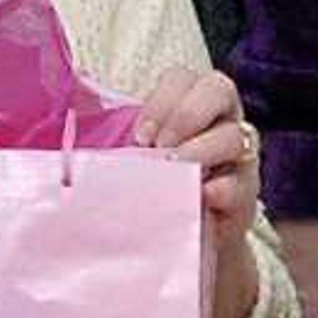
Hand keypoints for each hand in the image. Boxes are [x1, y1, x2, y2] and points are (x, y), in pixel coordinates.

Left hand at [134, 65, 263, 317]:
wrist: (180, 239)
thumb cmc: (153, 188)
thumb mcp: (134, 160)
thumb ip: (116, 138)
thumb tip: (69, 112)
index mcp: (191, 103)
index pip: (182, 78)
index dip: (163, 100)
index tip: (139, 136)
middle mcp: (222, 119)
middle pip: (220, 89)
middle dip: (186, 114)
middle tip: (161, 147)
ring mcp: (240, 155)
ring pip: (235, 135)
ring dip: (202, 149)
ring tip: (176, 169)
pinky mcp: (248, 194)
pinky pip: (244, 184)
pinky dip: (224, 188)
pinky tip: (205, 195)